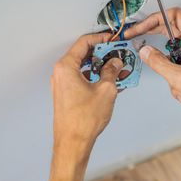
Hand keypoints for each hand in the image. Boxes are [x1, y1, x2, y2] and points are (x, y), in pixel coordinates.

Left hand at [51, 33, 122, 149]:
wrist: (72, 142)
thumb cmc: (84, 119)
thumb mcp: (106, 90)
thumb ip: (111, 71)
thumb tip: (115, 63)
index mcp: (66, 67)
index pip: (84, 43)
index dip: (101, 38)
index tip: (113, 39)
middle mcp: (61, 73)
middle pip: (83, 54)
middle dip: (103, 53)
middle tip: (118, 54)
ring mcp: (63, 85)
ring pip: (84, 68)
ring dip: (101, 67)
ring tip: (118, 70)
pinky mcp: (66, 95)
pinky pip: (82, 80)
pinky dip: (96, 78)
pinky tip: (111, 83)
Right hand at [125, 8, 180, 130]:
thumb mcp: (179, 78)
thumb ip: (158, 62)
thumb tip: (145, 51)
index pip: (175, 16)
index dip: (156, 18)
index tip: (142, 27)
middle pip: (171, 28)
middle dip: (153, 33)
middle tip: (136, 36)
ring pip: (172, 48)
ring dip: (166, 63)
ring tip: (171, 79)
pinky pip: (177, 62)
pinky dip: (172, 73)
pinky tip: (178, 88)